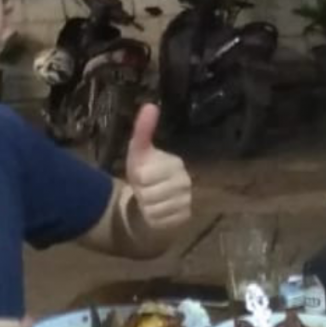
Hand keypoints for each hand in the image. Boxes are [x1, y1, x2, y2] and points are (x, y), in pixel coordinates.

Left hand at [125, 104, 191, 232]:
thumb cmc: (145, 175)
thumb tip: (150, 105)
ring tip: (151, 202)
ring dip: (146, 208)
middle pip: (149, 194)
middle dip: (142, 194)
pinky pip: (160, 221)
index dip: (138, 179)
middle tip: (146, 191)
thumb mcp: (138, 153)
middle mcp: (185, 181)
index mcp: (175, 163)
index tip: (143, 177)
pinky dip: (153, 219)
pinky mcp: (184, 218)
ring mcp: (187, 201)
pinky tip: (157, 213)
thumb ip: (143, 131)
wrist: (150, 203)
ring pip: (154, 209)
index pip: (145, 176)